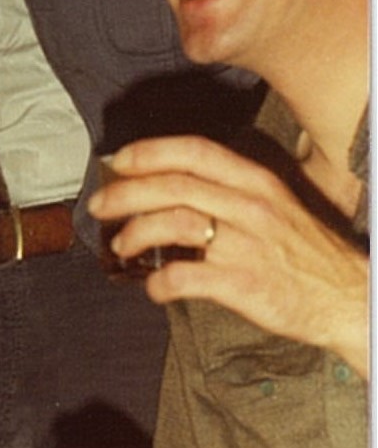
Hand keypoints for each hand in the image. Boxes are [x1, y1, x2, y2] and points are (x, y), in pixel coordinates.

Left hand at [90, 136, 368, 376]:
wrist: (347, 296)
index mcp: (255, 180)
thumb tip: (169, 184)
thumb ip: (228, 189)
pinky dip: (159, 282)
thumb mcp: (273, 202)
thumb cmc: (303, 252)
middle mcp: (249, 205)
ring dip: (136, 233)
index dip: (149, 152)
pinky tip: (153, 287)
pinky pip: (185, 277)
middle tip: (100, 205)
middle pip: (172, 186)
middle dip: (125, 193)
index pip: (193, 151)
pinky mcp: (244, 284)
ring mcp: (246, 244)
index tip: (118, 161)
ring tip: (122, 246)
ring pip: (173, 223)